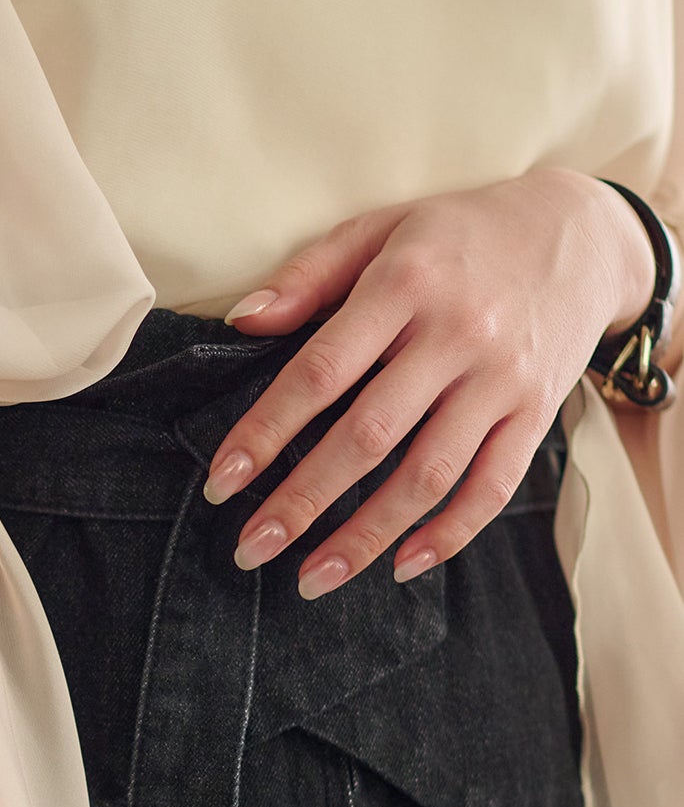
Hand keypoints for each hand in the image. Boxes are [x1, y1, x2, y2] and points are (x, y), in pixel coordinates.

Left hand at [202, 166, 659, 595]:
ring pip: (428, 475)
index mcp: (406, 283)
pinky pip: (493, 487)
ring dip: (365, 537)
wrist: (584, 231)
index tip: (221, 480)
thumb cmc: (459, 235)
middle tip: (251, 548)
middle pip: (369, 436)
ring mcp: (502, 379)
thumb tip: (242, 321)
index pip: (321, 371)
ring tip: (311, 579)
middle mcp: (458, 335)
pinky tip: (399, 566)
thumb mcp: (381, 227)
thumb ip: (309, 274)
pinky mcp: (538, 412)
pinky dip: (448, 534)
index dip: (266, 431)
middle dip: (304, 501)